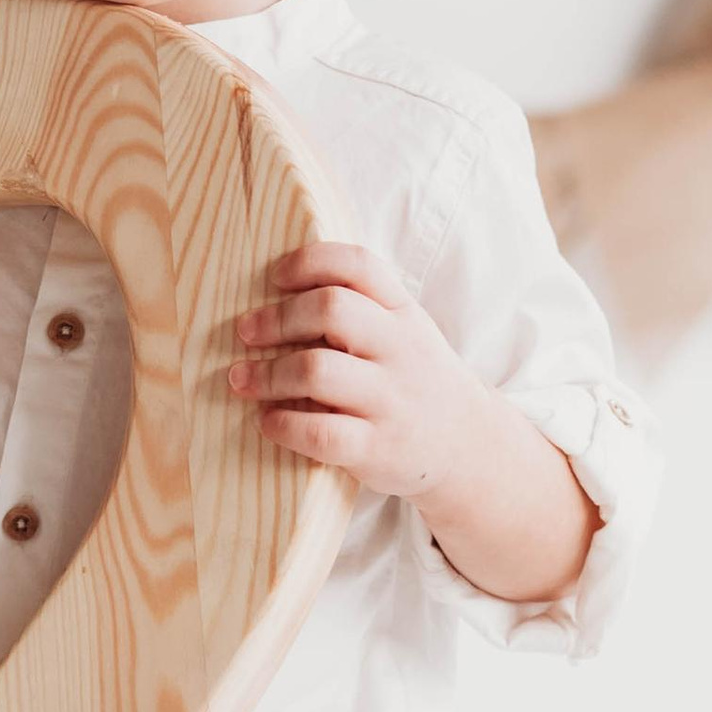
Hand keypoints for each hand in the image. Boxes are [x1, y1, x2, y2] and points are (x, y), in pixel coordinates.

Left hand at [226, 237, 485, 504]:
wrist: (470, 448)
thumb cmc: (417, 382)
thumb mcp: (405, 334)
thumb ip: (361, 310)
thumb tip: (276, 294)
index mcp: (404, 313)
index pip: (359, 265)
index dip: (310, 262)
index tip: (275, 277)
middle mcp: (400, 350)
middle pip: (331, 310)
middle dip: (277, 319)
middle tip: (246, 332)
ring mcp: (391, 400)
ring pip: (316, 370)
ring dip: (267, 374)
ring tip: (242, 380)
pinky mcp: (377, 448)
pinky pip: (320, 433)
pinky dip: (283, 425)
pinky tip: (268, 422)